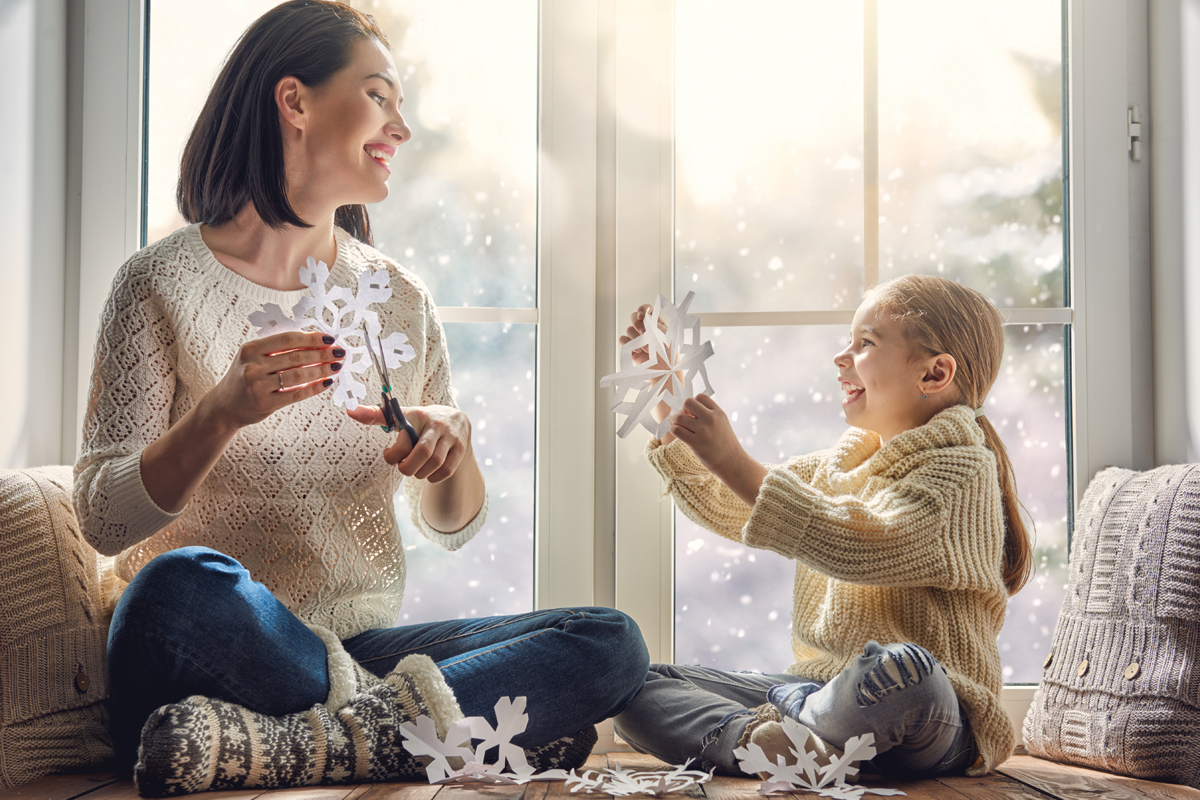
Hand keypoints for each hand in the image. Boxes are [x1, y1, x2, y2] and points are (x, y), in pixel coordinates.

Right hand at [208, 331, 343, 430]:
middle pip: (296, 357)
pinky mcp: (265, 404)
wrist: (224, 406)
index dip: (312, 338)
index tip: (330, 338)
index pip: (288, 339)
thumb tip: (314, 340)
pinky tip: (327, 383)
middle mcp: (253, 366)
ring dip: (322, 370)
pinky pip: (296, 394)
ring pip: (298, 375)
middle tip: (340, 352)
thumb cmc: (245, 377)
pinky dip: (314, 388)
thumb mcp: (253, 357)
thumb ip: (277, 349)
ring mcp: (258, 386)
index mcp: (250, 349)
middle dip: (322, 354)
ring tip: (336, 366)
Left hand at [349, 403, 471, 482]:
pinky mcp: (460, 449)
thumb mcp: (400, 415)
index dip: (393, 454)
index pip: (404, 438)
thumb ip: (376, 414)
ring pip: (436, 463)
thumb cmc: (419, 421)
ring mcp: (451, 437)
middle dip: (408, 467)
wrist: (455, 419)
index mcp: (418, 415)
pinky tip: (427, 474)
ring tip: (415, 471)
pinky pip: (447, 470)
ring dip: (420, 473)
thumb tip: (350, 410)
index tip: (387, 454)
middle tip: (402, 468)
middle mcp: (436, 424)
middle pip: (423, 452)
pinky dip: (434, 477)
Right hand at [619, 304, 666, 365]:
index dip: (642, 309)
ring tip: (647, 349)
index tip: (641, 316)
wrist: (664, 373)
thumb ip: (654, 323)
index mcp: (657, 324)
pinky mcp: (631, 348)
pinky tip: (637, 350)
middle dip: (637, 324)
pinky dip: (628, 343)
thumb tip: (643, 317)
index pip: (647, 309)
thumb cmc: (669, 355)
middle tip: (643, 333)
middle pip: (634, 317)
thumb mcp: (665, 335)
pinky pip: (623, 339)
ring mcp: (638, 339)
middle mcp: (646, 330)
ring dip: (637, 338)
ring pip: (629, 329)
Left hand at [670, 395, 765, 506]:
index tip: (693, 414)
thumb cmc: (725, 443)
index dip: (693, 404)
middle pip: (687, 403)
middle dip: (682, 410)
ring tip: (679, 427)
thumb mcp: (722, 423)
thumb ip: (709, 414)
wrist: (732, 462)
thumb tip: (687, 409)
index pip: (700, 397)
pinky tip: (678, 434)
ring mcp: (703, 430)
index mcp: (718, 412)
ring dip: (675, 421)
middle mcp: (711, 418)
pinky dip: (673, 430)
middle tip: (684, 419)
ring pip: (678, 417)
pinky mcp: (695, 442)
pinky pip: (676, 430)